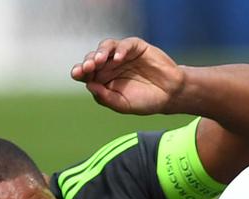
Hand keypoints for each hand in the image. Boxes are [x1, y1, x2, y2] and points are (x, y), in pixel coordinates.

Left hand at [70, 37, 184, 114]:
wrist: (171, 96)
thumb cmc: (146, 101)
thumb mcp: (123, 105)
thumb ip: (105, 97)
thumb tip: (88, 84)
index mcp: (104, 79)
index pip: (86, 72)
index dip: (80, 71)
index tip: (77, 74)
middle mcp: (110, 65)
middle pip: (93, 58)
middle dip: (88, 62)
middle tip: (88, 68)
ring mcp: (123, 55)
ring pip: (106, 47)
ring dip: (100, 52)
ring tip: (99, 61)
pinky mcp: (136, 48)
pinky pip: (125, 44)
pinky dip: (121, 49)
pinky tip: (119, 58)